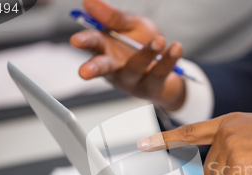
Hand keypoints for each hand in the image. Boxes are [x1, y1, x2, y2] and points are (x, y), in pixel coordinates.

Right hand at [70, 0, 185, 109]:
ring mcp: (132, 81)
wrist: (168, 67)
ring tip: (159, 40)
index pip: (92, 44)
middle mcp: (115, 68)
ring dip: (145, 54)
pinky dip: (169, 59)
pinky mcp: (152, 88)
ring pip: (135, 69)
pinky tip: (176, 47)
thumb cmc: (144, 45)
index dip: (84, 42)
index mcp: (106, 49)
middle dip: (93, 68)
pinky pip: (159, 73)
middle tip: (84, 72)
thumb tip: (89, 1)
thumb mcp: (132, 25)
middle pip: (102, 67)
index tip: (76, 41)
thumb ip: (113, 17)